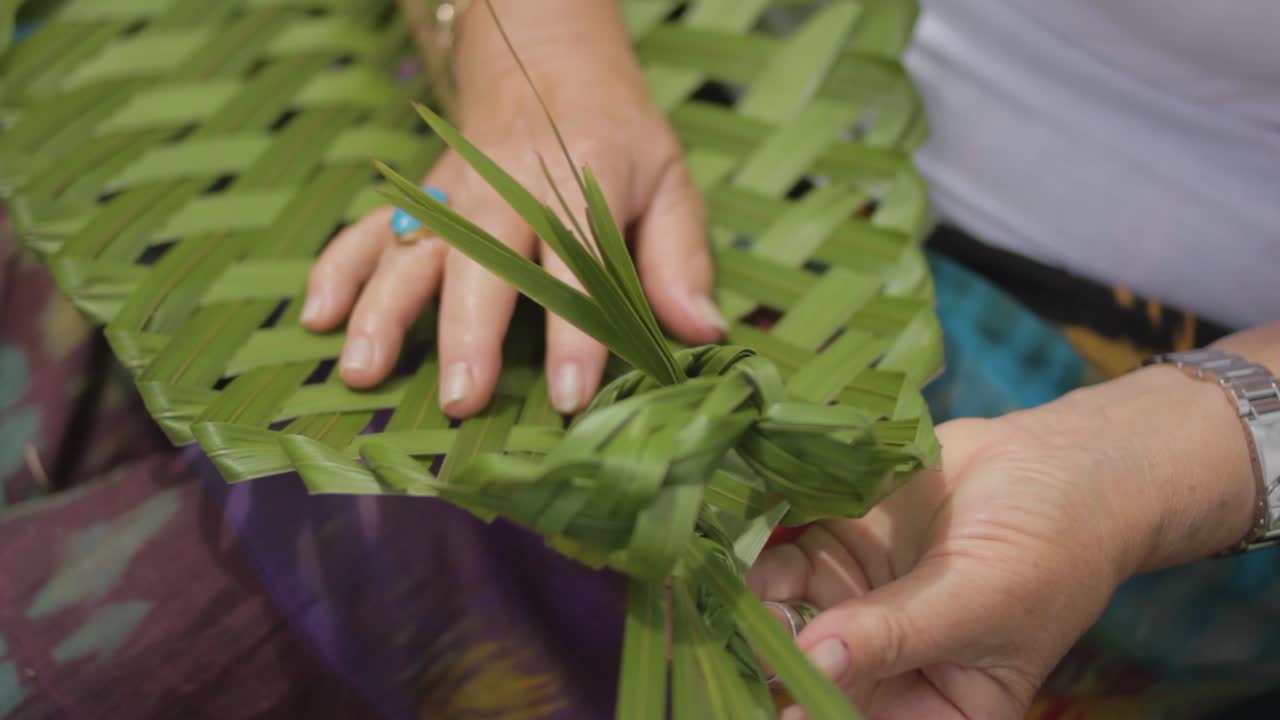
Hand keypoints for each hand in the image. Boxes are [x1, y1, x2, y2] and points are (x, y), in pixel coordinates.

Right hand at [302, 2, 723, 416]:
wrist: (547, 57)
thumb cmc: (619, 138)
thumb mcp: (670, 182)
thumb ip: (680, 259)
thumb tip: (703, 333)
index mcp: (581, 183)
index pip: (581, 264)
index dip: (578, 332)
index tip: (571, 396)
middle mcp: (509, 189)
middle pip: (484, 262)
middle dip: (470, 332)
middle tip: (461, 399)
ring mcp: (454, 192)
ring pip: (414, 247)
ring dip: (385, 309)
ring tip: (363, 371)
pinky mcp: (420, 195)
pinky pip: (369, 227)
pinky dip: (338, 268)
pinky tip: (316, 317)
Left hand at [748, 411, 1172, 719]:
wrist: (1061, 462)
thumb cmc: (1050, 550)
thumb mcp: (980, 603)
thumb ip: (895, 635)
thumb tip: (817, 663)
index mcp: (934, 709)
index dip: (813, 715)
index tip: (774, 706)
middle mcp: (883, 665)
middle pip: (809, 674)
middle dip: (766, 654)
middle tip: (722, 630)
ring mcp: (855, 601)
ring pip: (785, 611)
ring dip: (749, 596)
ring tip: (715, 574)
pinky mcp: (838, 545)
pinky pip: (786, 552)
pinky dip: (758, 545)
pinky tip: (727, 531)